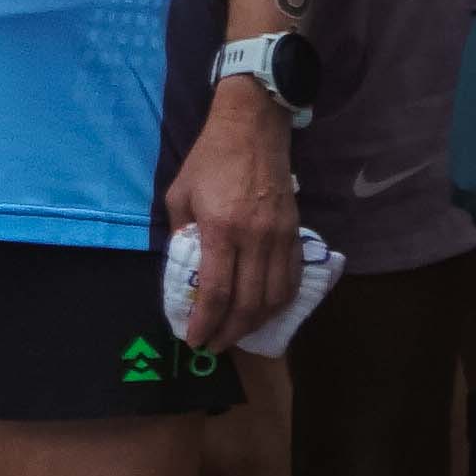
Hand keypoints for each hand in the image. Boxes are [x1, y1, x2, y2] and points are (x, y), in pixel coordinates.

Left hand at [165, 79, 301, 351]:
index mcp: (221, 229)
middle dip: (230, 332)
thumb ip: (180, 235)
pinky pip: (290, 279)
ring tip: (235, 334)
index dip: (206, 323)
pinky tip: (262, 312)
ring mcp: (280, 236)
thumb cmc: (210, 160)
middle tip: (214, 346)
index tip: (195, 341)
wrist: (253, 130)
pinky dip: (277, 302)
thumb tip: (184, 271)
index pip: (217, 292)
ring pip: (275, 297)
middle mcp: (256, 238)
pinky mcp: (295, 232)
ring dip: (256, 324)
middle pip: (249, 303)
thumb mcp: (179, 195)